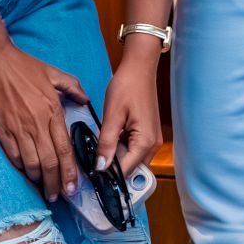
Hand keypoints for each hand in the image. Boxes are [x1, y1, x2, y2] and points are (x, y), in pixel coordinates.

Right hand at [0, 43, 88, 202]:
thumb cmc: (23, 66)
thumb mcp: (53, 72)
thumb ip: (72, 87)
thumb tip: (85, 100)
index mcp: (52, 110)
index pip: (64, 148)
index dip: (70, 171)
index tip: (74, 186)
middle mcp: (36, 124)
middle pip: (49, 162)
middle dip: (56, 183)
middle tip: (60, 196)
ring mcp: (17, 130)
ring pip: (32, 164)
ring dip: (39, 181)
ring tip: (45, 191)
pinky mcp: (1, 132)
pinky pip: (14, 158)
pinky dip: (22, 169)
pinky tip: (27, 176)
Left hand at [97, 44, 163, 176]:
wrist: (139, 67)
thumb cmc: (127, 86)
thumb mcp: (112, 115)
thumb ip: (106, 144)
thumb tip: (100, 168)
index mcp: (145, 143)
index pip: (125, 172)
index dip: (107, 176)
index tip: (90, 176)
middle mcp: (153, 145)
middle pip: (130, 170)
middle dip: (112, 169)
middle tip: (93, 162)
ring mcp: (152, 140)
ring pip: (132, 161)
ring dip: (116, 159)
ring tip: (100, 149)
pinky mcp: (148, 134)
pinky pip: (134, 151)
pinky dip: (121, 150)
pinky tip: (110, 140)